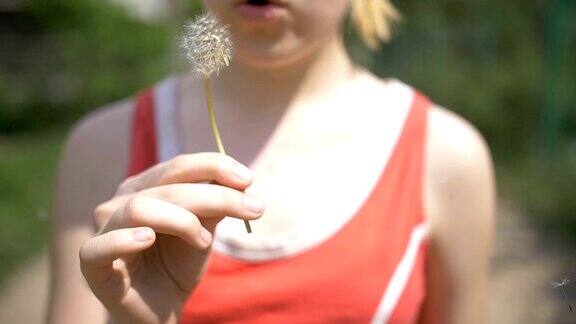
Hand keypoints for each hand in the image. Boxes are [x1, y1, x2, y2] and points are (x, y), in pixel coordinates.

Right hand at [79, 153, 263, 323]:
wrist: (160, 308)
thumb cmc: (178, 265)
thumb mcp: (203, 231)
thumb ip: (215, 205)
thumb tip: (241, 181)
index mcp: (146, 188)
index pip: (179, 166)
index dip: (214, 166)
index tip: (249, 179)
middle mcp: (121, 201)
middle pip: (168, 185)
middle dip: (214, 195)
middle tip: (252, 209)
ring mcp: (104, 230)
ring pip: (140, 207)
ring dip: (182, 220)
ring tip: (204, 241)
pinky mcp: (91, 263)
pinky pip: (100, 246)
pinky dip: (125, 238)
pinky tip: (148, 239)